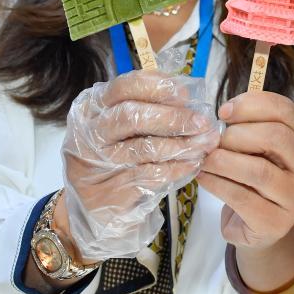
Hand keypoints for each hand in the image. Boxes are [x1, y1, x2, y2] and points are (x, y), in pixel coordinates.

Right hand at [61, 70, 219, 261]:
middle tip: (202, 122)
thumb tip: (188, 97)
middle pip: (132, 117)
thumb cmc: (116, 156)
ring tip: (204, 144)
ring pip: (144, 148)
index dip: (157, 87)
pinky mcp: (110, 191)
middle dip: (173, 118)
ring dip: (181, 145)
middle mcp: (89, 133)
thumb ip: (148, 107)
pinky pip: (151, 175)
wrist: (95, 207)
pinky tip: (193, 164)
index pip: (123, 87)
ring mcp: (97, 164)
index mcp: (91, 108)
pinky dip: (177, 168)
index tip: (185, 94)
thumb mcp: (122, 127)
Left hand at [197, 91, 293, 249]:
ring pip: (259, 170)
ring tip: (205, 159)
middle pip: (276, 137)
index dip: (252, 105)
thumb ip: (252, 129)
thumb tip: (225, 114)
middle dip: (238, 135)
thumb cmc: (257, 180)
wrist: (260, 229)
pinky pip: (242, 197)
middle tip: (216, 142)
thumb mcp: (261, 150)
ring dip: (223, 161)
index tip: (224, 111)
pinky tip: (204, 177)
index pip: (285, 111)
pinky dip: (216, 183)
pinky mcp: (275, 222)